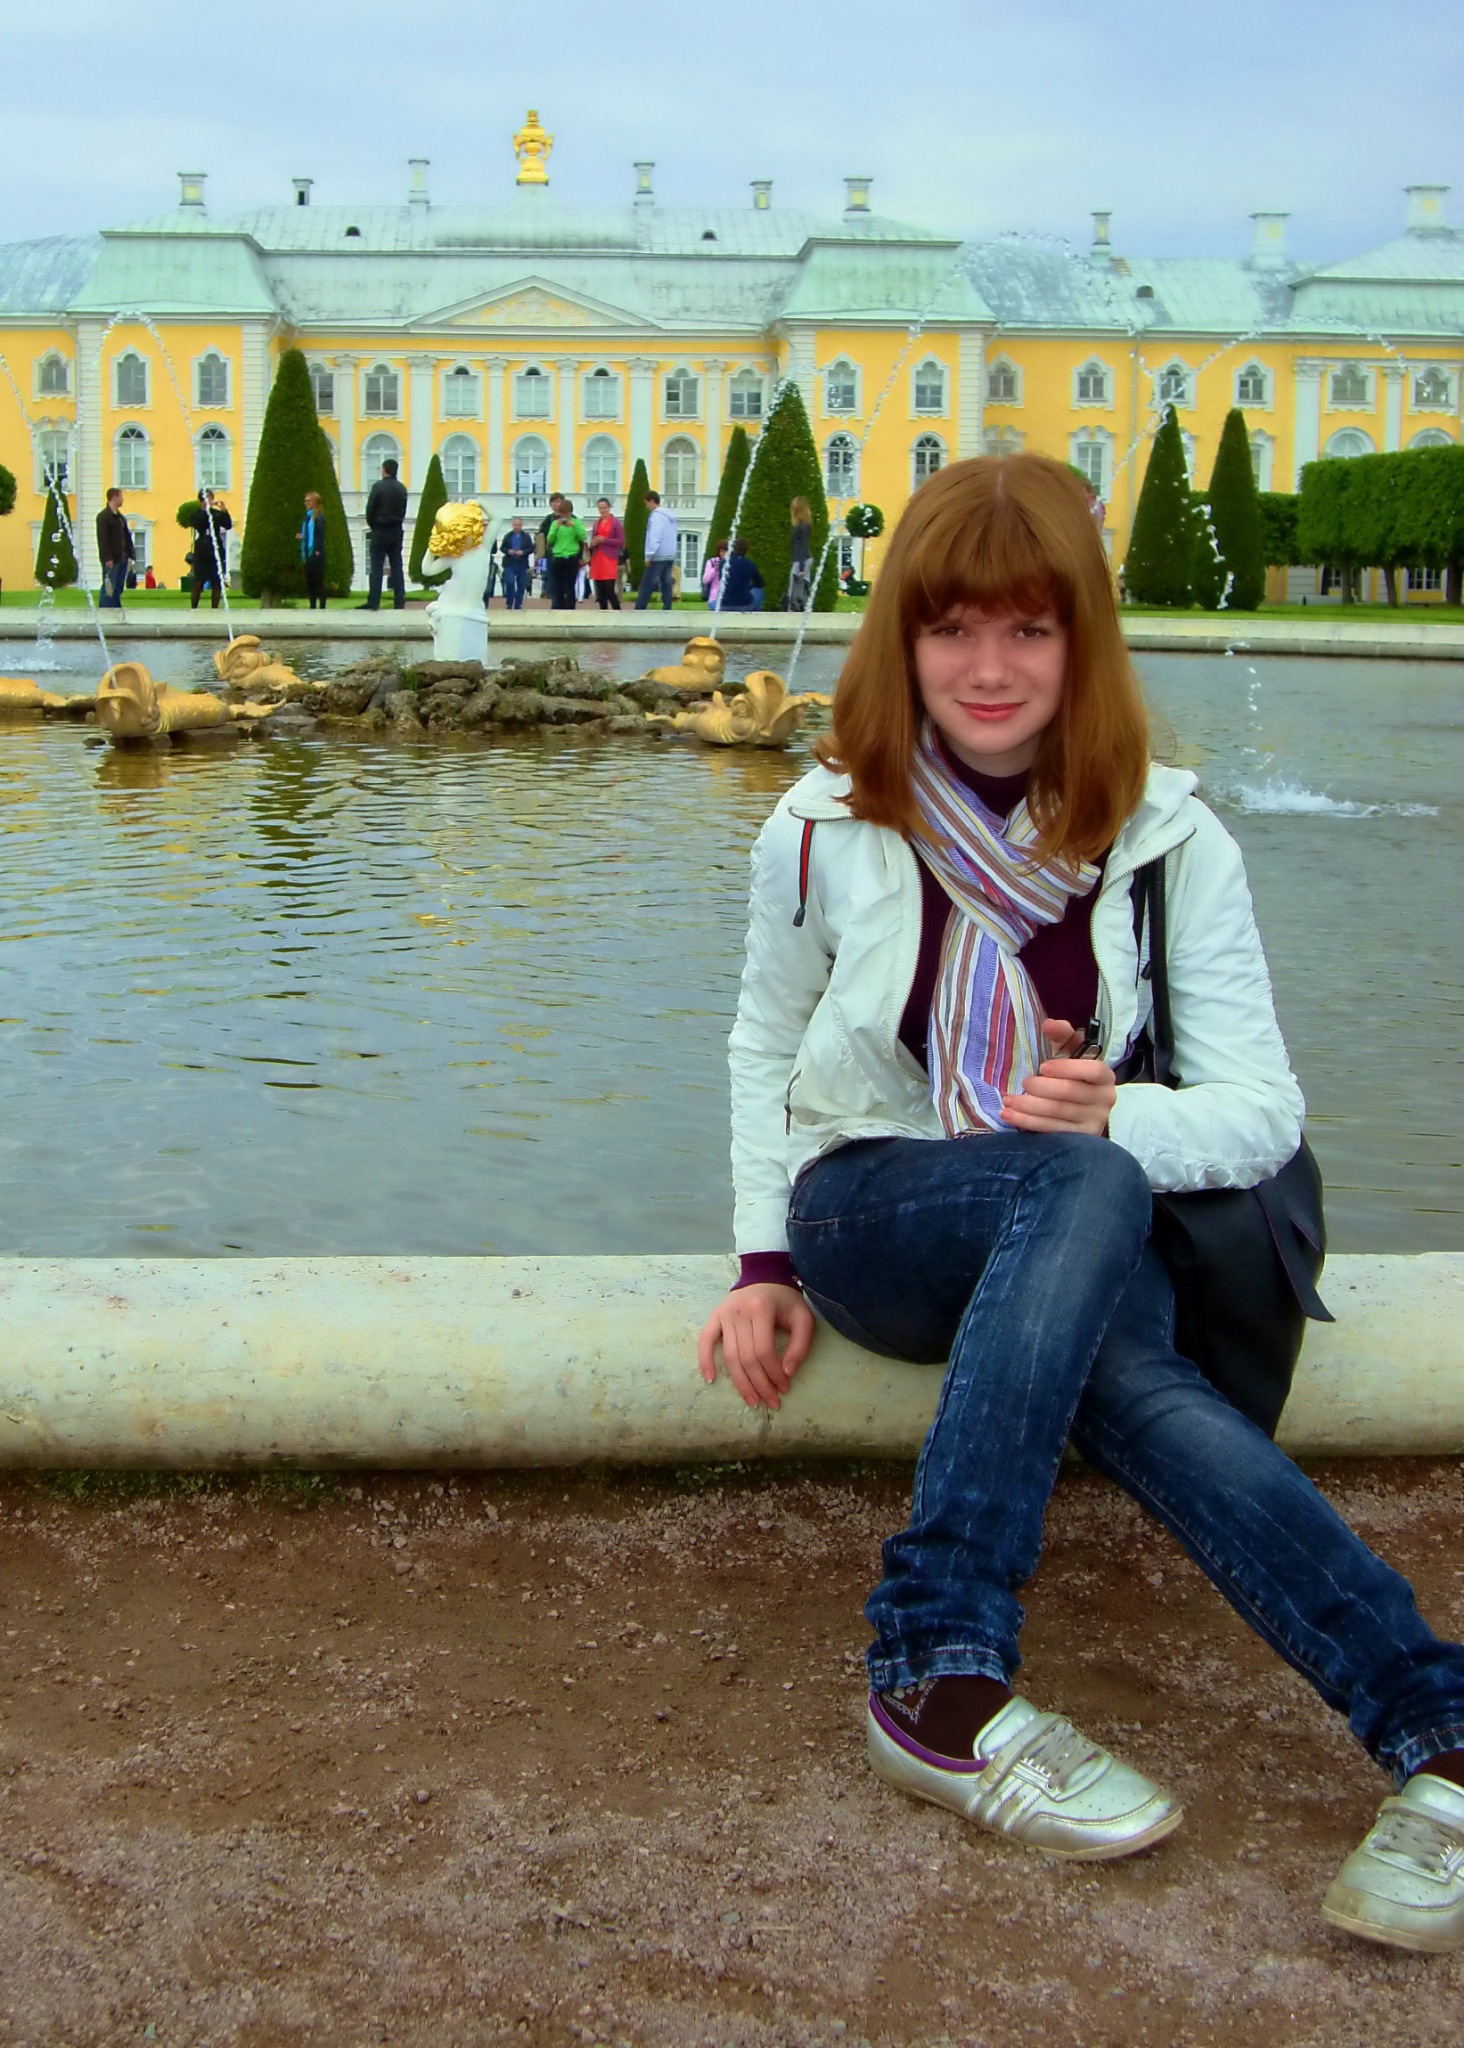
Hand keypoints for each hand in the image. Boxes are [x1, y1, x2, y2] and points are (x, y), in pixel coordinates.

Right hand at [697, 1284, 814, 1411]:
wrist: (765, 1277)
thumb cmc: (785, 1301)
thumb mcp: (803, 1318)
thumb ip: (800, 1345)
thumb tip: (787, 1373)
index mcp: (761, 1309)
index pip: (764, 1351)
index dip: (774, 1374)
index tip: (784, 1389)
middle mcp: (738, 1311)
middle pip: (746, 1358)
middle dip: (759, 1384)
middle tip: (771, 1402)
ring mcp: (723, 1314)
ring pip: (729, 1356)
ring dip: (740, 1382)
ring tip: (752, 1400)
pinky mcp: (714, 1317)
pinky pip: (705, 1341)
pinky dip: (705, 1360)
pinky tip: (710, 1379)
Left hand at [999, 1018, 1115, 1136]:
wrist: (1082, 1107)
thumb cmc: (1072, 1074)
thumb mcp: (1070, 1052)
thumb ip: (1063, 1035)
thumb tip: (1049, 1024)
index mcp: (1105, 1076)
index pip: (1092, 1071)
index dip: (1067, 1069)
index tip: (1043, 1067)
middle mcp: (1105, 1099)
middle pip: (1071, 1093)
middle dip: (1043, 1088)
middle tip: (1024, 1082)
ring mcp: (1094, 1121)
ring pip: (1058, 1112)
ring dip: (1029, 1106)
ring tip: (1008, 1100)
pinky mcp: (1080, 1138)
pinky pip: (1051, 1130)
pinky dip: (1028, 1122)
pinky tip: (1009, 1115)